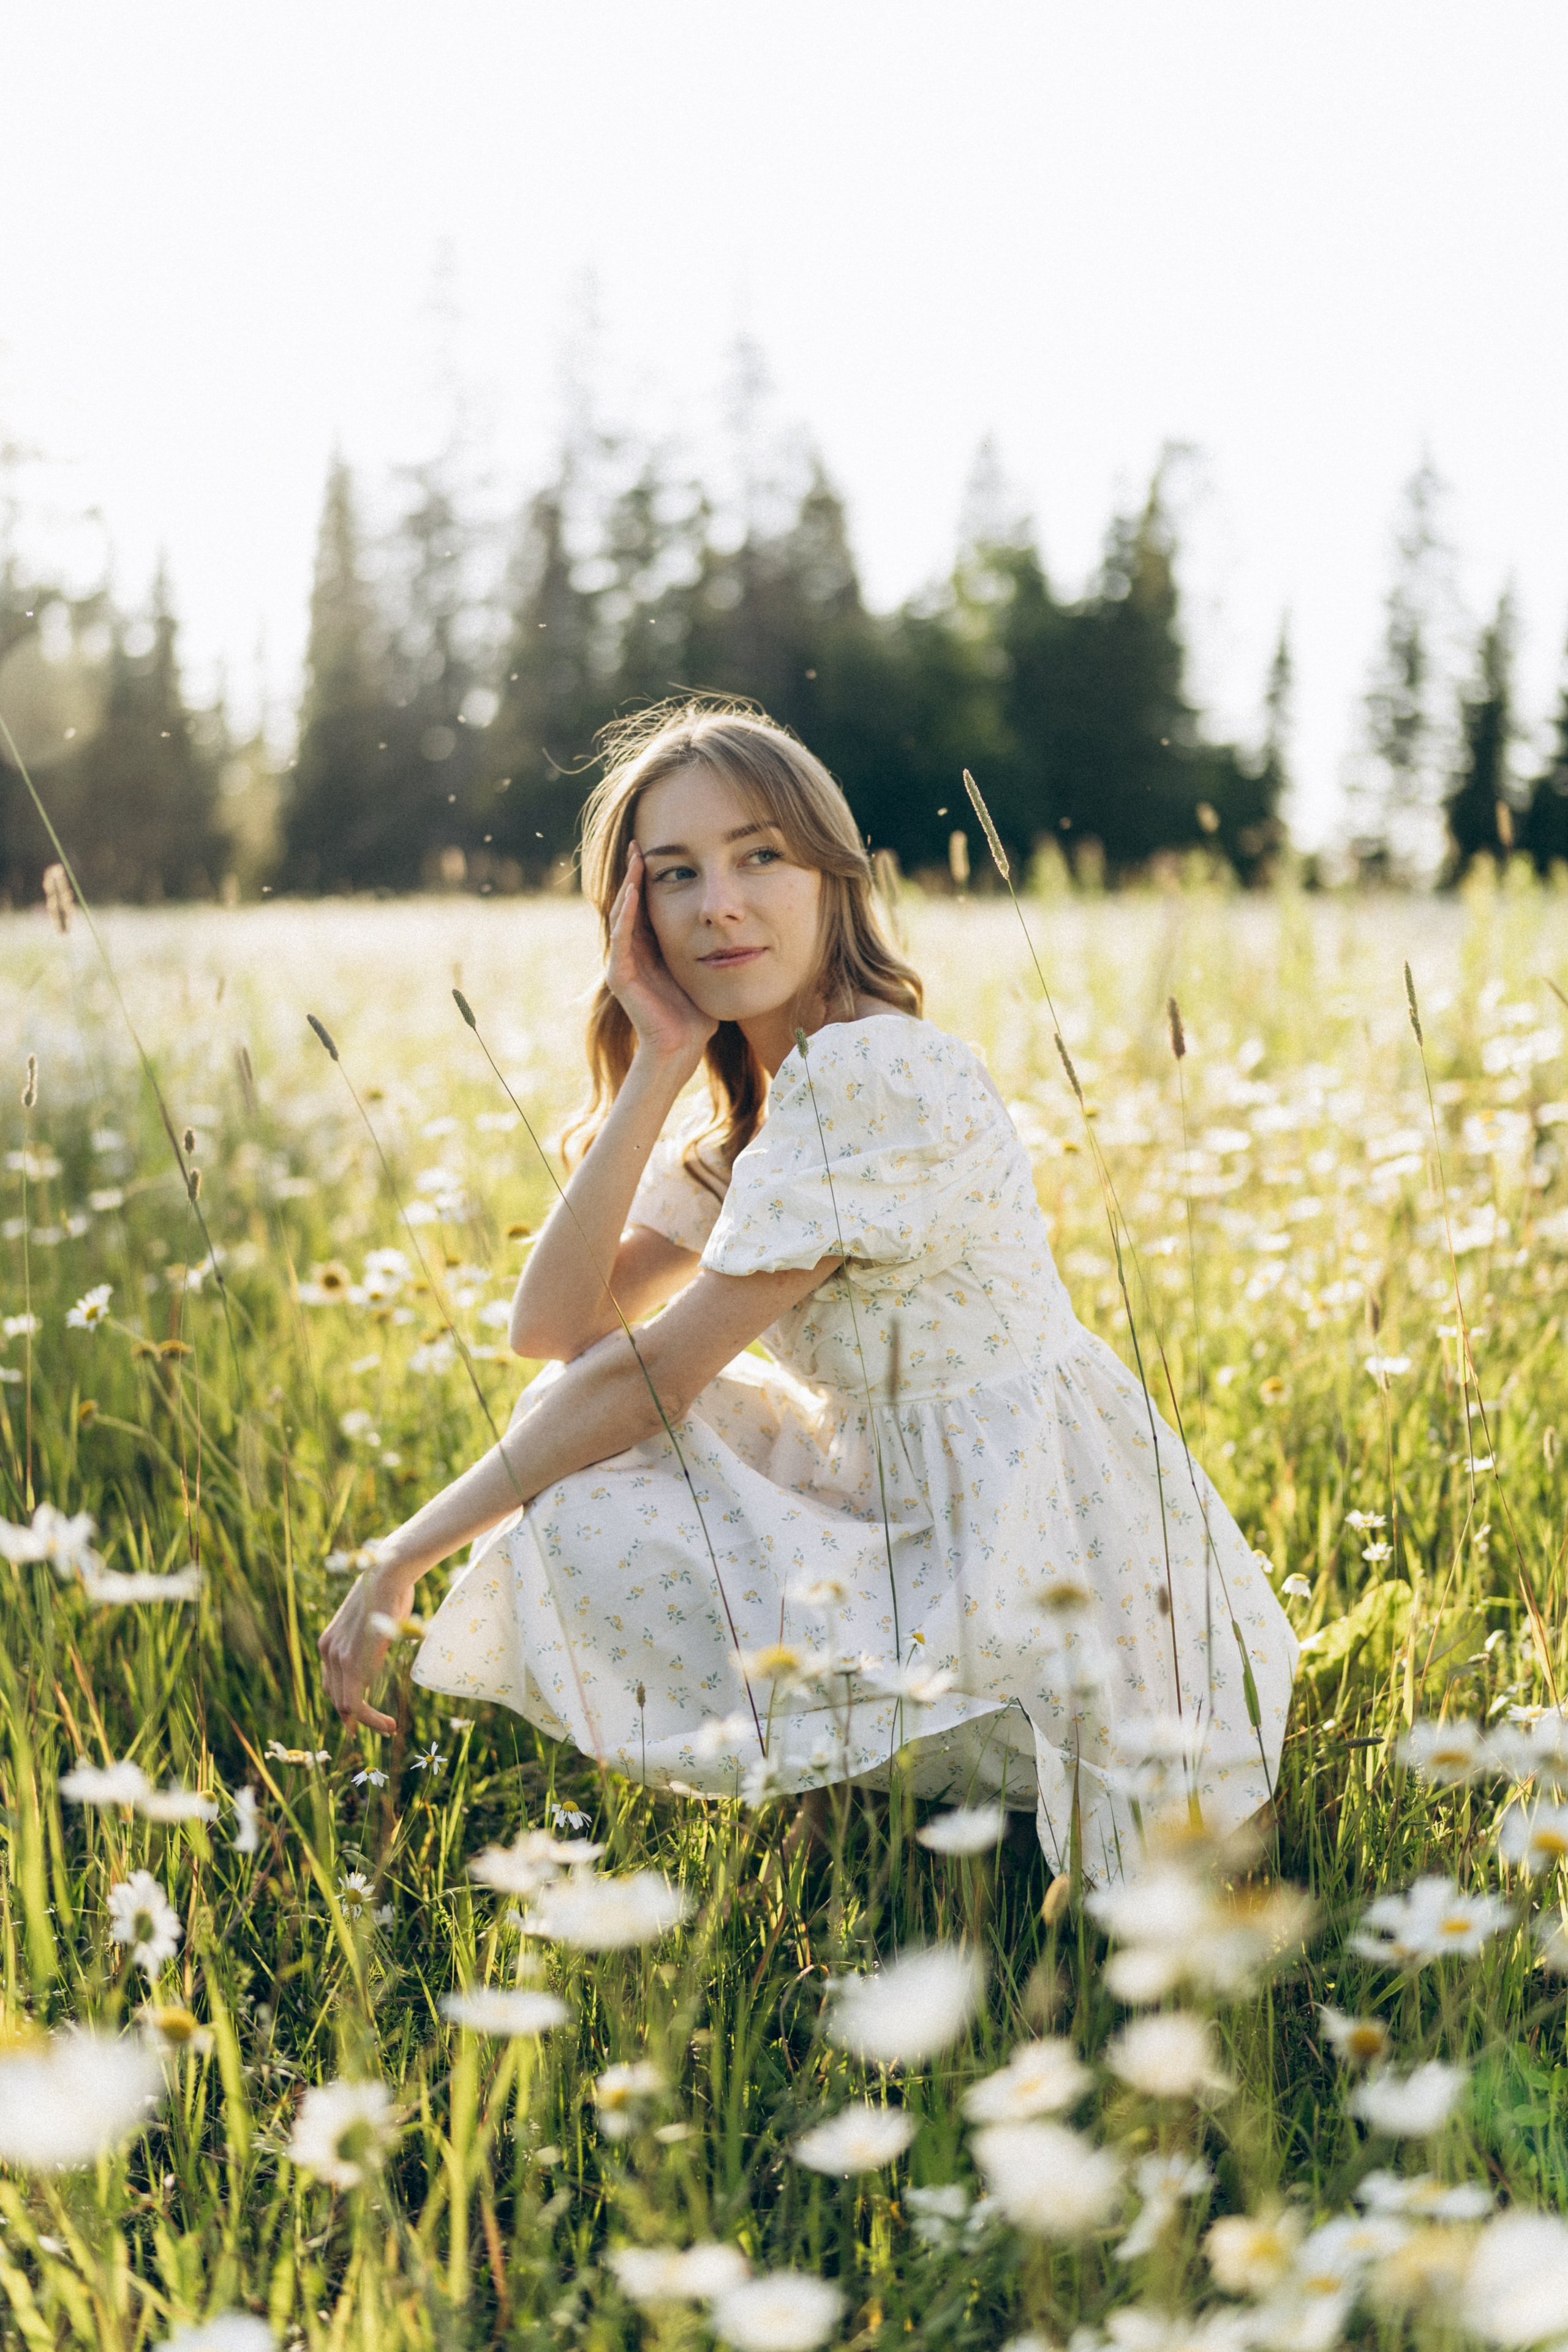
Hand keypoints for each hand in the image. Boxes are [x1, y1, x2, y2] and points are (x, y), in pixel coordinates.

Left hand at [318, 1559, 414, 1735]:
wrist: (388, 1573)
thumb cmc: (388, 1594)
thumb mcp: (372, 1624)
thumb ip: (370, 1643)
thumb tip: (390, 1649)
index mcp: (330, 1643)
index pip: (333, 1685)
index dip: (347, 1706)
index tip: (365, 1718)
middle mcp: (328, 1651)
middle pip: (336, 1699)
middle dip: (357, 1719)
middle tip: (381, 1728)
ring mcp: (339, 1656)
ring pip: (345, 1704)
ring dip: (366, 1722)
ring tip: (387, 1728)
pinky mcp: (353, 1660)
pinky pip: (355, 1700)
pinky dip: (369, 1717)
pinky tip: (387, 1722)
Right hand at [606, 844, 716, 1065]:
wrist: (682, 1047)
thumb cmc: (697, 1011)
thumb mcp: (704, 965)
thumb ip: (710, 944)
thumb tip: (735, 920)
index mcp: (649, 948)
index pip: (644, 903)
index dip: (646, 877)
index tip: (654, 848)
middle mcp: (631, 952)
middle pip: (629, 902)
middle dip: (632, 873)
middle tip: (637, 842)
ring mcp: (623, 963)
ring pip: (622, 915)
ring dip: (627, 885)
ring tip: (634, 859)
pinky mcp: (620, 976)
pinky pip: (622, 938)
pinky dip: (627, 914)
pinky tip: (633, 892)